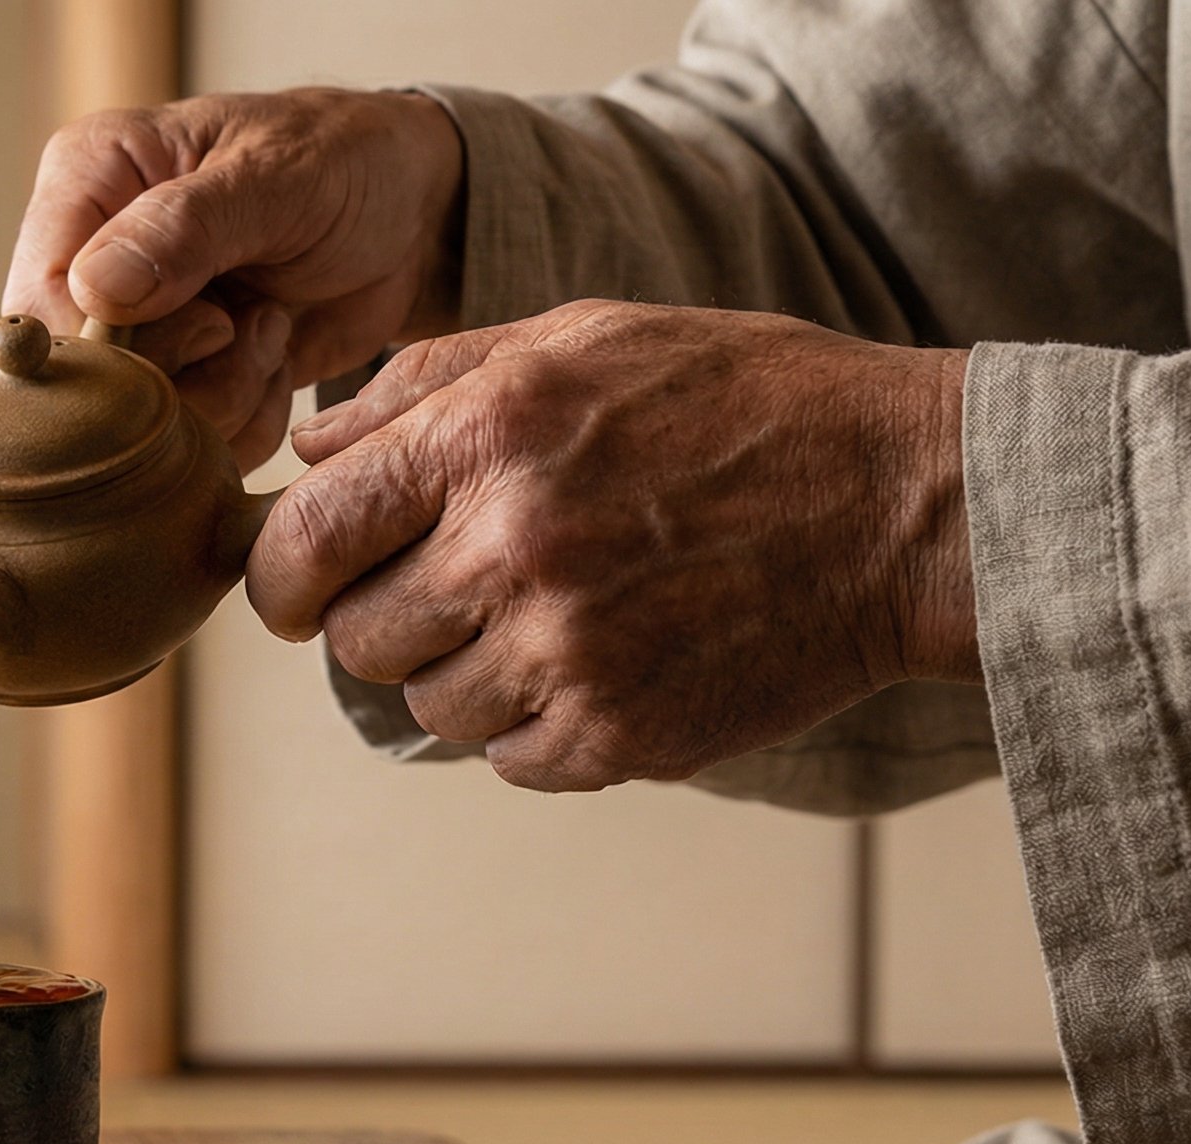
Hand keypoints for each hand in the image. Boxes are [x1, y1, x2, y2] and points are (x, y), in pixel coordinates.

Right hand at [1, 89, 464, 468]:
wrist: (409, 211)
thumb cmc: (341, 161)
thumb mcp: (276, 178)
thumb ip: (185, 228)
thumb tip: (96, 289)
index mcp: (89, 182)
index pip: (41, 301)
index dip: (112, 346)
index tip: (209, 325)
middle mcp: (91, 259)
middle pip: (86, 379)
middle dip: (184, 376)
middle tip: (253, 319)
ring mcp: (134, 329)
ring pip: (136, 428)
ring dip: (225, 397)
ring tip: (272, 327)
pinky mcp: (179, 382)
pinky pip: (190, 445)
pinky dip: (249, 420)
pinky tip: (276, 356)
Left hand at [248, 300, 973, 791]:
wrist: (906, 501)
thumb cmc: (741, 402)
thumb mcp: (581, 337)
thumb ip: (426, 383)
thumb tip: (308, 447)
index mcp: (486, 436)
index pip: (306, 540)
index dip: (283, 576)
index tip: (299, 588)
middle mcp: (512, 546)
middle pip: (355, 638)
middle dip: (384, 620)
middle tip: (459, 589)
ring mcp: (566, 650)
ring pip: (428, 706)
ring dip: (467, 673)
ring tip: (559, 613)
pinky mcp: (619, 732)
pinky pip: (507, 758)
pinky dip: (537, 726)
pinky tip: (604, 661)